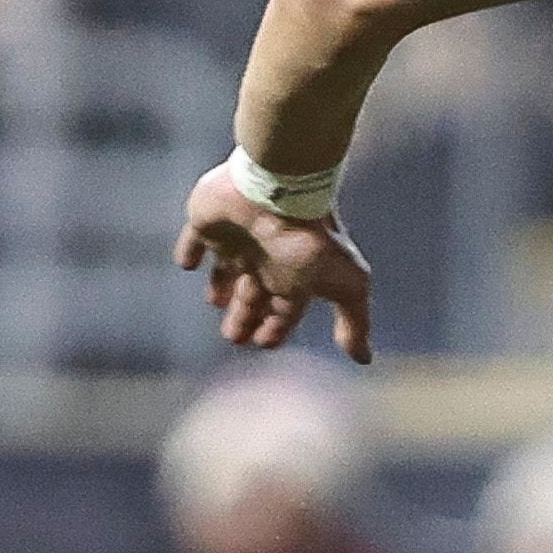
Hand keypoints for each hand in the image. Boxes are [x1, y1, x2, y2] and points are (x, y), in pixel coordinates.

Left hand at [180, 166, 375, 360]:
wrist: (279, 192)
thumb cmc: (311, 244)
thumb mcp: (345, 287)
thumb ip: (354, 321)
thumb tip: (366, 360)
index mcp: (296, 277)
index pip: (284, 310)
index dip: (275, 328)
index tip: (265, 343)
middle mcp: (267, 260)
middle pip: (254, 294)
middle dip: (246, 317)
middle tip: (234, 338)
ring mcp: (237, 239)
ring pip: (228, 270)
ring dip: (222, 287)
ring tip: (214, 302)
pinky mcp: (209, 222)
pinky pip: (195, 239)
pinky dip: (190, 252)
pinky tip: (187, 263)